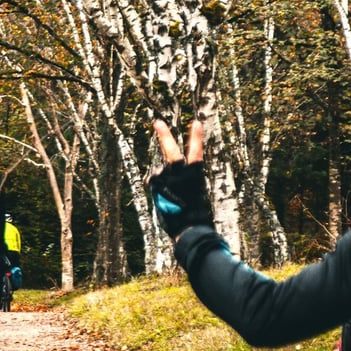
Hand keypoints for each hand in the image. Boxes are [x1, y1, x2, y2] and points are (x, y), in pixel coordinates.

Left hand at [149, 120, 212, 238]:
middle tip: (157, 122)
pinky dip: (157, 191)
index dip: (196, 137)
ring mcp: (168, 178)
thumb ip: (178, 187)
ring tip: (171, 202)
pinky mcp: (157, 185)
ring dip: (162, 187)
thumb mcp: (192, 198)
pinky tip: (164, 201)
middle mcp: (181, 173)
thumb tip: (154, 182)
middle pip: (170, 150)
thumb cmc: (194, 219)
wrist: (190, 228)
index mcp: (195, 175)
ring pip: (160, 176)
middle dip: (164, 135)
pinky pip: (154, 184)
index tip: (196, 123)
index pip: (196, 152)